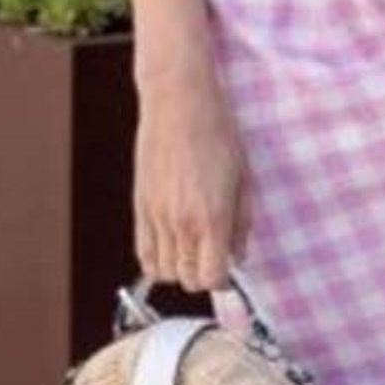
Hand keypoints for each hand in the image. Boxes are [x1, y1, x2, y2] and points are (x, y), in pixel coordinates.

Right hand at [133, 73, 250, 293]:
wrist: (179, 104)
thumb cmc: (218, 134)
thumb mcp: (244, 179)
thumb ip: (242, 224)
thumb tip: (239, 256)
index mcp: (213, 218)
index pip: (212, 278)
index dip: (222, 280)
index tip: (228, 267)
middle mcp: (182, 223)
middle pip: (188, 280)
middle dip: (202, 275)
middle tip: (212, 255)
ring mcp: (157, 217)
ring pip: (164, 271)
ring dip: (179, 267)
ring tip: (192, 247)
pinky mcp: (140, 206)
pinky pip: (143, 252)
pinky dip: (157, 258)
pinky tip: (171, 244)